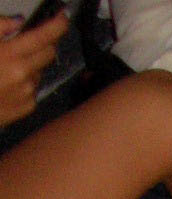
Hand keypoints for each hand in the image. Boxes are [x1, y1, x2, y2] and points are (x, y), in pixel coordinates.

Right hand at [0, 8, 67, 127]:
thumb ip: (0, 26)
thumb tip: (19, 22)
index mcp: (11, 54)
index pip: (44, 37)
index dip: (58, 25)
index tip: (64, 18)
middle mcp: (24, 74)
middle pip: (50, 54)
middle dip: (46, 44)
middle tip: (34, 40)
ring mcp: (28, 92)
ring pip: (40, 71)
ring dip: (32, 65)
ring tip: (10, 67)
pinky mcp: (28, 106)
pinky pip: (35, 89)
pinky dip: (27, 83)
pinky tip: (11, 83)